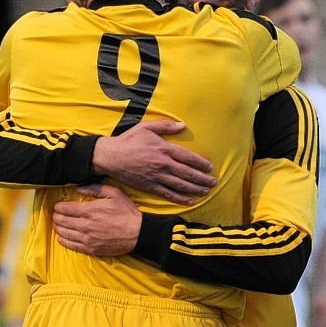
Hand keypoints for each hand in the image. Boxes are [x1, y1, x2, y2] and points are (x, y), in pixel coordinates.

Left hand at [53, 184, 141, 255]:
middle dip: (56, 217)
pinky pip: (71, 245)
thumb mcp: (114, 193)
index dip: (58, 207)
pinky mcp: (90, 249)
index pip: (65, 208)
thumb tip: (78, 187)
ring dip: (58, 228)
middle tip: (56, 215)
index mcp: (89, 210)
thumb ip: (94, 188)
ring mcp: (87, 238)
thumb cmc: (127, 212)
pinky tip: (62, 237)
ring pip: (64, 233)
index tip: (58, 206)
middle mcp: (85, 225)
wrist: (138, 233)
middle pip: (61, 221)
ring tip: (57, 224)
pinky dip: (63, 240)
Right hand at [92, 121, 215, 203]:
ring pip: (181, 185)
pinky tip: (189, 201)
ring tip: (206, 191)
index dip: (201, 163)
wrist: (111, 156)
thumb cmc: (128, 140)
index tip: (210, 167)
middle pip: (188, 173)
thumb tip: (183, 125)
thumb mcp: (146, 127)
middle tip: (213, 182)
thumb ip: (166, 126)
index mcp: (164, 149)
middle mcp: (163, 164)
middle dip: (203, 179)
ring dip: (195, 189)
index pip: (188, 157)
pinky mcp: (150, 186)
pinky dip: (180, 199)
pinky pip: (168, 194)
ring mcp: (157, 177)